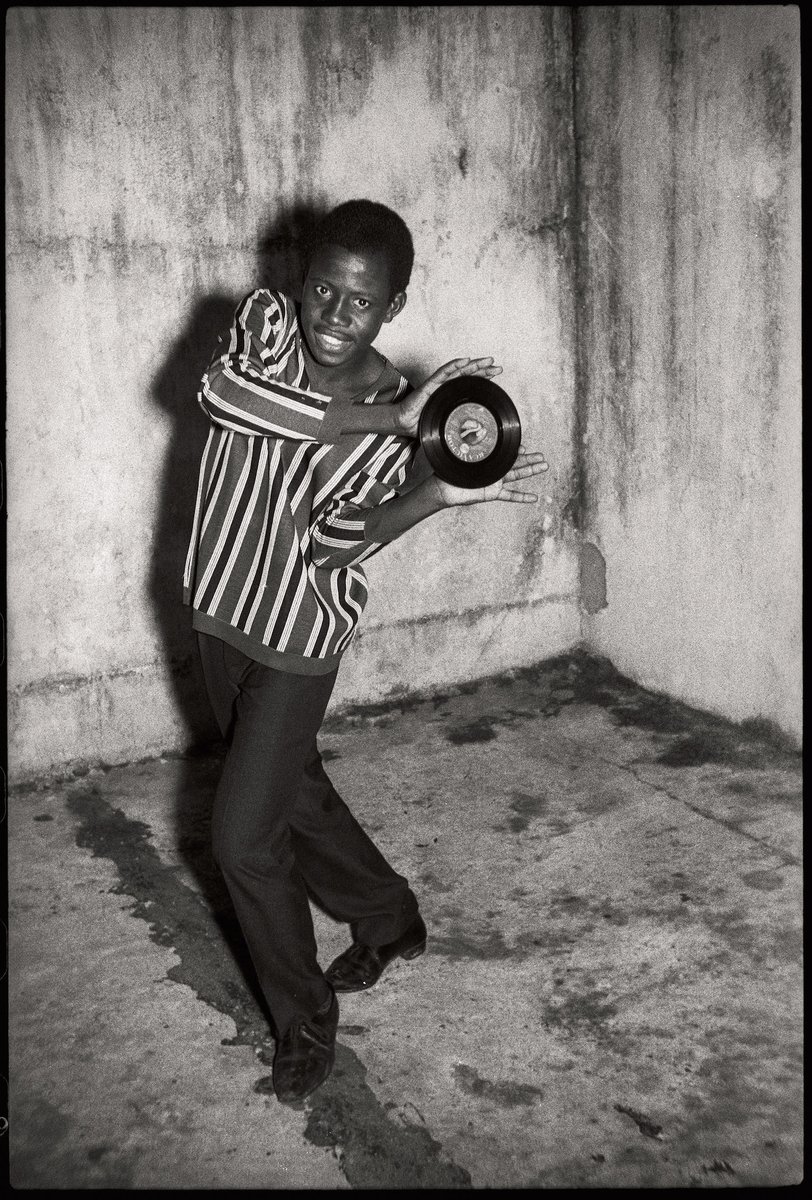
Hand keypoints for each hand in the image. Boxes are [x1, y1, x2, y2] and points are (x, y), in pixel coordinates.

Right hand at [395, 357, 502, 437]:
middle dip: (484, 369)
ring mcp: (438, 384)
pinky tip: (465, 361)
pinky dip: (454, 365)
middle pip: (467, 374)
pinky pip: (443, 373)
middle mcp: (446, 386)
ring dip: (474, 365)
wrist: (402, 423)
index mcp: (450, 394)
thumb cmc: (420, 423)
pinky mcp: (429, 385)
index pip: (469, 382)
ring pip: (459, 371)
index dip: (483, 377)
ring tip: (488, 361)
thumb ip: (457, 426)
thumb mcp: (445, 426)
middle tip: (498, 367)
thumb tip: (475, 435)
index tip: (496, 374)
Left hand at [431, 448, 548, 507]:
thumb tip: (480, 429)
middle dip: (530, 459)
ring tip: (544, 466)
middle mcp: (494, 469)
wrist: (445, 488)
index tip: (524, 448)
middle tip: (543, 457)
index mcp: (488, 458)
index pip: (506, 452)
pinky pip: (510, 495)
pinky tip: (534, 498)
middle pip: (516, 463)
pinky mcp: (493, 493)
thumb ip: (472, 440)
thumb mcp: (463, 451)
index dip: (516, 450)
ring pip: (517, 475)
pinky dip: (522, 497)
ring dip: (531, 471)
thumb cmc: (451, 469)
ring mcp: (495, 481)